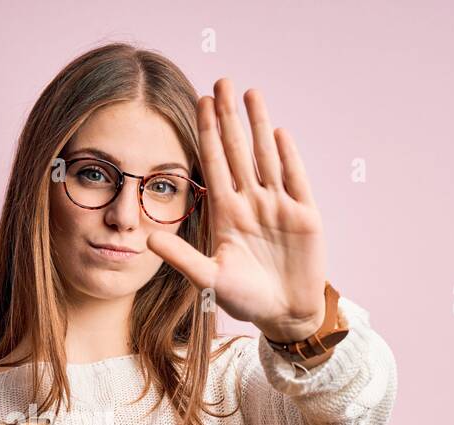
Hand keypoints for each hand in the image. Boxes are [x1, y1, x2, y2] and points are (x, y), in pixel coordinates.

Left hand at [145, 77, 328, 342]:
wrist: (284, 314)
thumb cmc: (245, 299)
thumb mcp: (210, 279)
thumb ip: (182, 258)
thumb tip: (148, 239)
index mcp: (227, 213)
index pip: (214, 165)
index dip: (207, 134)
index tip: (198, 103)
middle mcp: (251, 202)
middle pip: (239, 151)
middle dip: (230, 117)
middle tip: (221, 81)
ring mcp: (278, 206)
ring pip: (266, 156)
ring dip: (258, 125)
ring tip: (250, 93)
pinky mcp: (304, 214)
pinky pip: (294, 178)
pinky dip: (287, 156)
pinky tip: (278, 132)